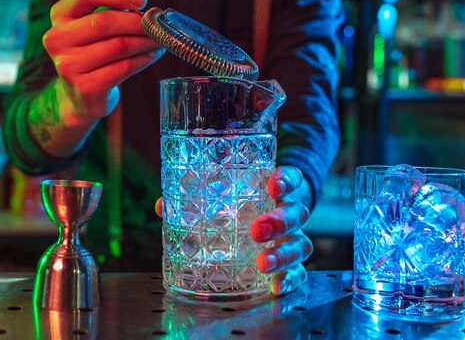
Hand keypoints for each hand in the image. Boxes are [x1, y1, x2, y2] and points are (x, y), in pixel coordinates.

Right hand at [42, 0, 164, 126]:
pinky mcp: (86, 87)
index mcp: (60, 15)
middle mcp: (58, 38)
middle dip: (137, 22)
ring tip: (159, 40)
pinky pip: (123, 68)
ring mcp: (69, 65)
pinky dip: (143, 59)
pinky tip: (152, 55)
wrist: (80, 96)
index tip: (142, 0)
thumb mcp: (94, 23)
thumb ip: (111, 3)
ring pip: (118, 46)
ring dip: (145, 41)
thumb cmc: (93, 52)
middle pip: (104, 22)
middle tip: (158, 25)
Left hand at [154, 166, 312, 295]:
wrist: (270, 224)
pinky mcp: (293, 265)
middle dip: (279, 221)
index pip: (291, 179)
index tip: (273, 183)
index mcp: (276, 191)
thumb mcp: (227, 198)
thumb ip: (198, 200)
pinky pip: (300, 273)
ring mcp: (293, 240)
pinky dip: (289, 279)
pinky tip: (275, 286)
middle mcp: (290, 214)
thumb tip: (162, 205)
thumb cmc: (245, 207)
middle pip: (296, 213)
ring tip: (262, 263)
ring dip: (282, 254)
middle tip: (256, 230)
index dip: (286, 180)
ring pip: (301, 244)